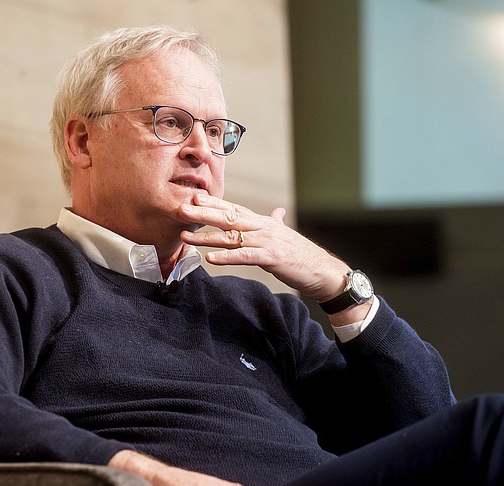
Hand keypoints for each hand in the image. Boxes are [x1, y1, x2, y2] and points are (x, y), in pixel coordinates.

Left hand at [178, 192, 348, 301]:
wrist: (323, 270)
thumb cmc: (302, 255)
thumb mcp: (286, 235)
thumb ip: (277, 222)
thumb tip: (279, 212)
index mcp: (263, 222)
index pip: (234, 208)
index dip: (213, 203)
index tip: (193, 197)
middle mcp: (263, 227)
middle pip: (228, 217)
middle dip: (203, 213)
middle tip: (180, 209)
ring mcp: (267, 241)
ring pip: (231, 236)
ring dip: (207, 236)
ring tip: (186, 236)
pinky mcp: (271, 257)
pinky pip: (245, 256)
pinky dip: (227, 257)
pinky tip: (210, 258)